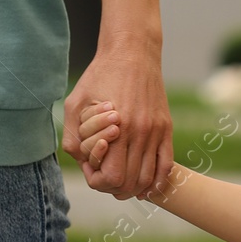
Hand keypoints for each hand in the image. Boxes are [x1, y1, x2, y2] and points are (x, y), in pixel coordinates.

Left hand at [62, 40, 171, 198]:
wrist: (132, 53)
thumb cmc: (99, 77)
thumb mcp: (75, 103)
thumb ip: (73, 137)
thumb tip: (82, 162)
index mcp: (115, 129)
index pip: (110, 177)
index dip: (98, 182)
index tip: (92, 172)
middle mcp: (139, 133)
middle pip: (129, 182)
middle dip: (113, 188)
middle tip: (105, 181)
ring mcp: (155, 131)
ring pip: (147, 178)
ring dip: (134, 188)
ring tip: (123, 186)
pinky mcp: (166, 128)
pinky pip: (166, 164)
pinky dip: (157, 181)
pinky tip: (147, 186)